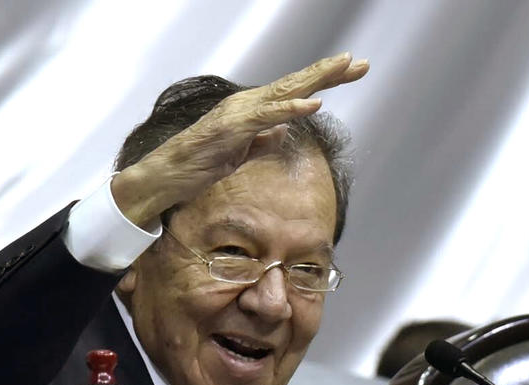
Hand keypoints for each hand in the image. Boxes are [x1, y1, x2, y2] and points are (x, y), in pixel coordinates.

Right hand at [111, 53, 369, 224]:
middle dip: (330, 72)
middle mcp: (248, 104)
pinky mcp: (231, 128)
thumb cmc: (199, 165)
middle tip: (360, 62)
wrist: (167, 178)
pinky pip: (266, 116)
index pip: (295, 92)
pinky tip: (313, 104)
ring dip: (316, 80)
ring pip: (285, 92)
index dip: (324, 80)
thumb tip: (284, 131)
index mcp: (252, 110)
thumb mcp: (240, 154)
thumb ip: (263, 140)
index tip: (352, 71)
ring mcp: (239, 113)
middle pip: (296, 84)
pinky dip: (291, 109)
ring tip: (343, 68)